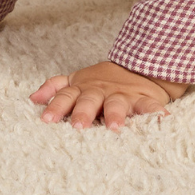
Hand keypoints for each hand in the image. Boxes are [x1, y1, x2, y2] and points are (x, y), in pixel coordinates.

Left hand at [30, 59, 188, 131]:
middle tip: (78, 127)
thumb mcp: (77, 80)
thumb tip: (33, 98)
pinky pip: (150, 106)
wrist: (140, 67)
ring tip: (114, 128)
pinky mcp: (144, 100)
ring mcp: (123, 96)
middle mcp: (101, 92)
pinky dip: (155, 113)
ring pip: (117, 104)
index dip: (57, 107)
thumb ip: (56, 87)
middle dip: (83, 113)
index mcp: (84, 89)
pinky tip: (161, 120)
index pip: (66, 96)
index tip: (47, 120)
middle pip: (90, 101)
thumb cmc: (103, 81)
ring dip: (116, 115)